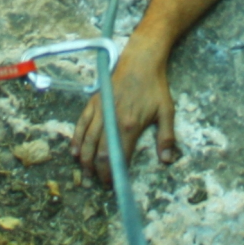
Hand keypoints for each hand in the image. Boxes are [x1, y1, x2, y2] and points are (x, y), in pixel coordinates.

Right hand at [73, 51, 178, 186]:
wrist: (140, 60)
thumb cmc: (155, 86)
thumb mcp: (166, 111)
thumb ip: (166, 137)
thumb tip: (167, 160)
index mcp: (130, 125)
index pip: (117, 156)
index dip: (113, 173)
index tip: (113, 184)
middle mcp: (112, 120)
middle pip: (100, 152)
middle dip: (98, 170)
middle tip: (100, 182)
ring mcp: (100, 110)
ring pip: (88, 140)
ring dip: (85, 159)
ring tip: (86, 173)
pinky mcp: (93, 102)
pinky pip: (81, 124)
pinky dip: (77, 139)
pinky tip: (75, 152)